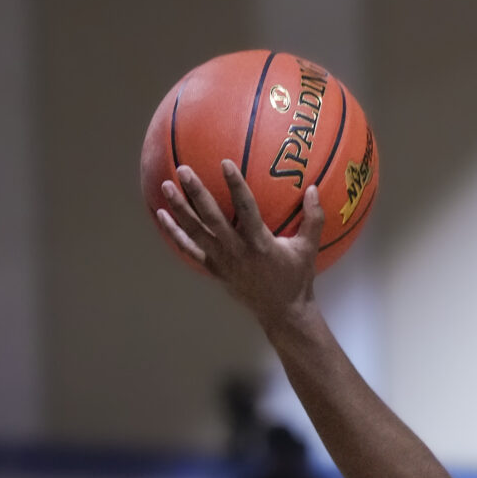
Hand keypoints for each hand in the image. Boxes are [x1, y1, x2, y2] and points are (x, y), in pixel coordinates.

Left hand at [157, 159, 321, 331]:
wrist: (282, 314)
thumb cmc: (296, 279)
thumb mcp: (308, 249)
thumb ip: (313, 218)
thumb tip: (314, 188)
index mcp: (260, 243)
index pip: (246, 208)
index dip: (235, 185)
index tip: (225, 163)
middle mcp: (237, 251)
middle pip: (211, 218)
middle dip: (196, 193)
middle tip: (183, 170)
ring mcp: (222, 262)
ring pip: (195, 232)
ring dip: (179, 209)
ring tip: (166, 186)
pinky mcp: (214, 270)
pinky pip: (190, 250)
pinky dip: (175, 233)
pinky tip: (162, 216)